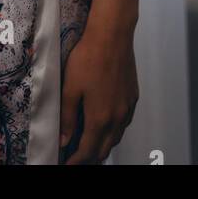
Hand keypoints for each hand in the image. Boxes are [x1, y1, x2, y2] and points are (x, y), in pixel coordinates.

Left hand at [59, 22, 138, 164]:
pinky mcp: (133, 97)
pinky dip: (114, 130)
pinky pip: (124, 123)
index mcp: (99, 118)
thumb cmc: (89, 58)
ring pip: (116, 137)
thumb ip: (67, 117)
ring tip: (90, 144)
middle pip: (104, 149)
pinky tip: (107, 124)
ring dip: (103, 145)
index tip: (67, 163)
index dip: (76, 160)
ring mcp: (127, 108)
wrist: (112, 36)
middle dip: (90, 157)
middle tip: (77, 157)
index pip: (87, 150)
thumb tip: (64, 139)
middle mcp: (117, 117)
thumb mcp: (70, 88)